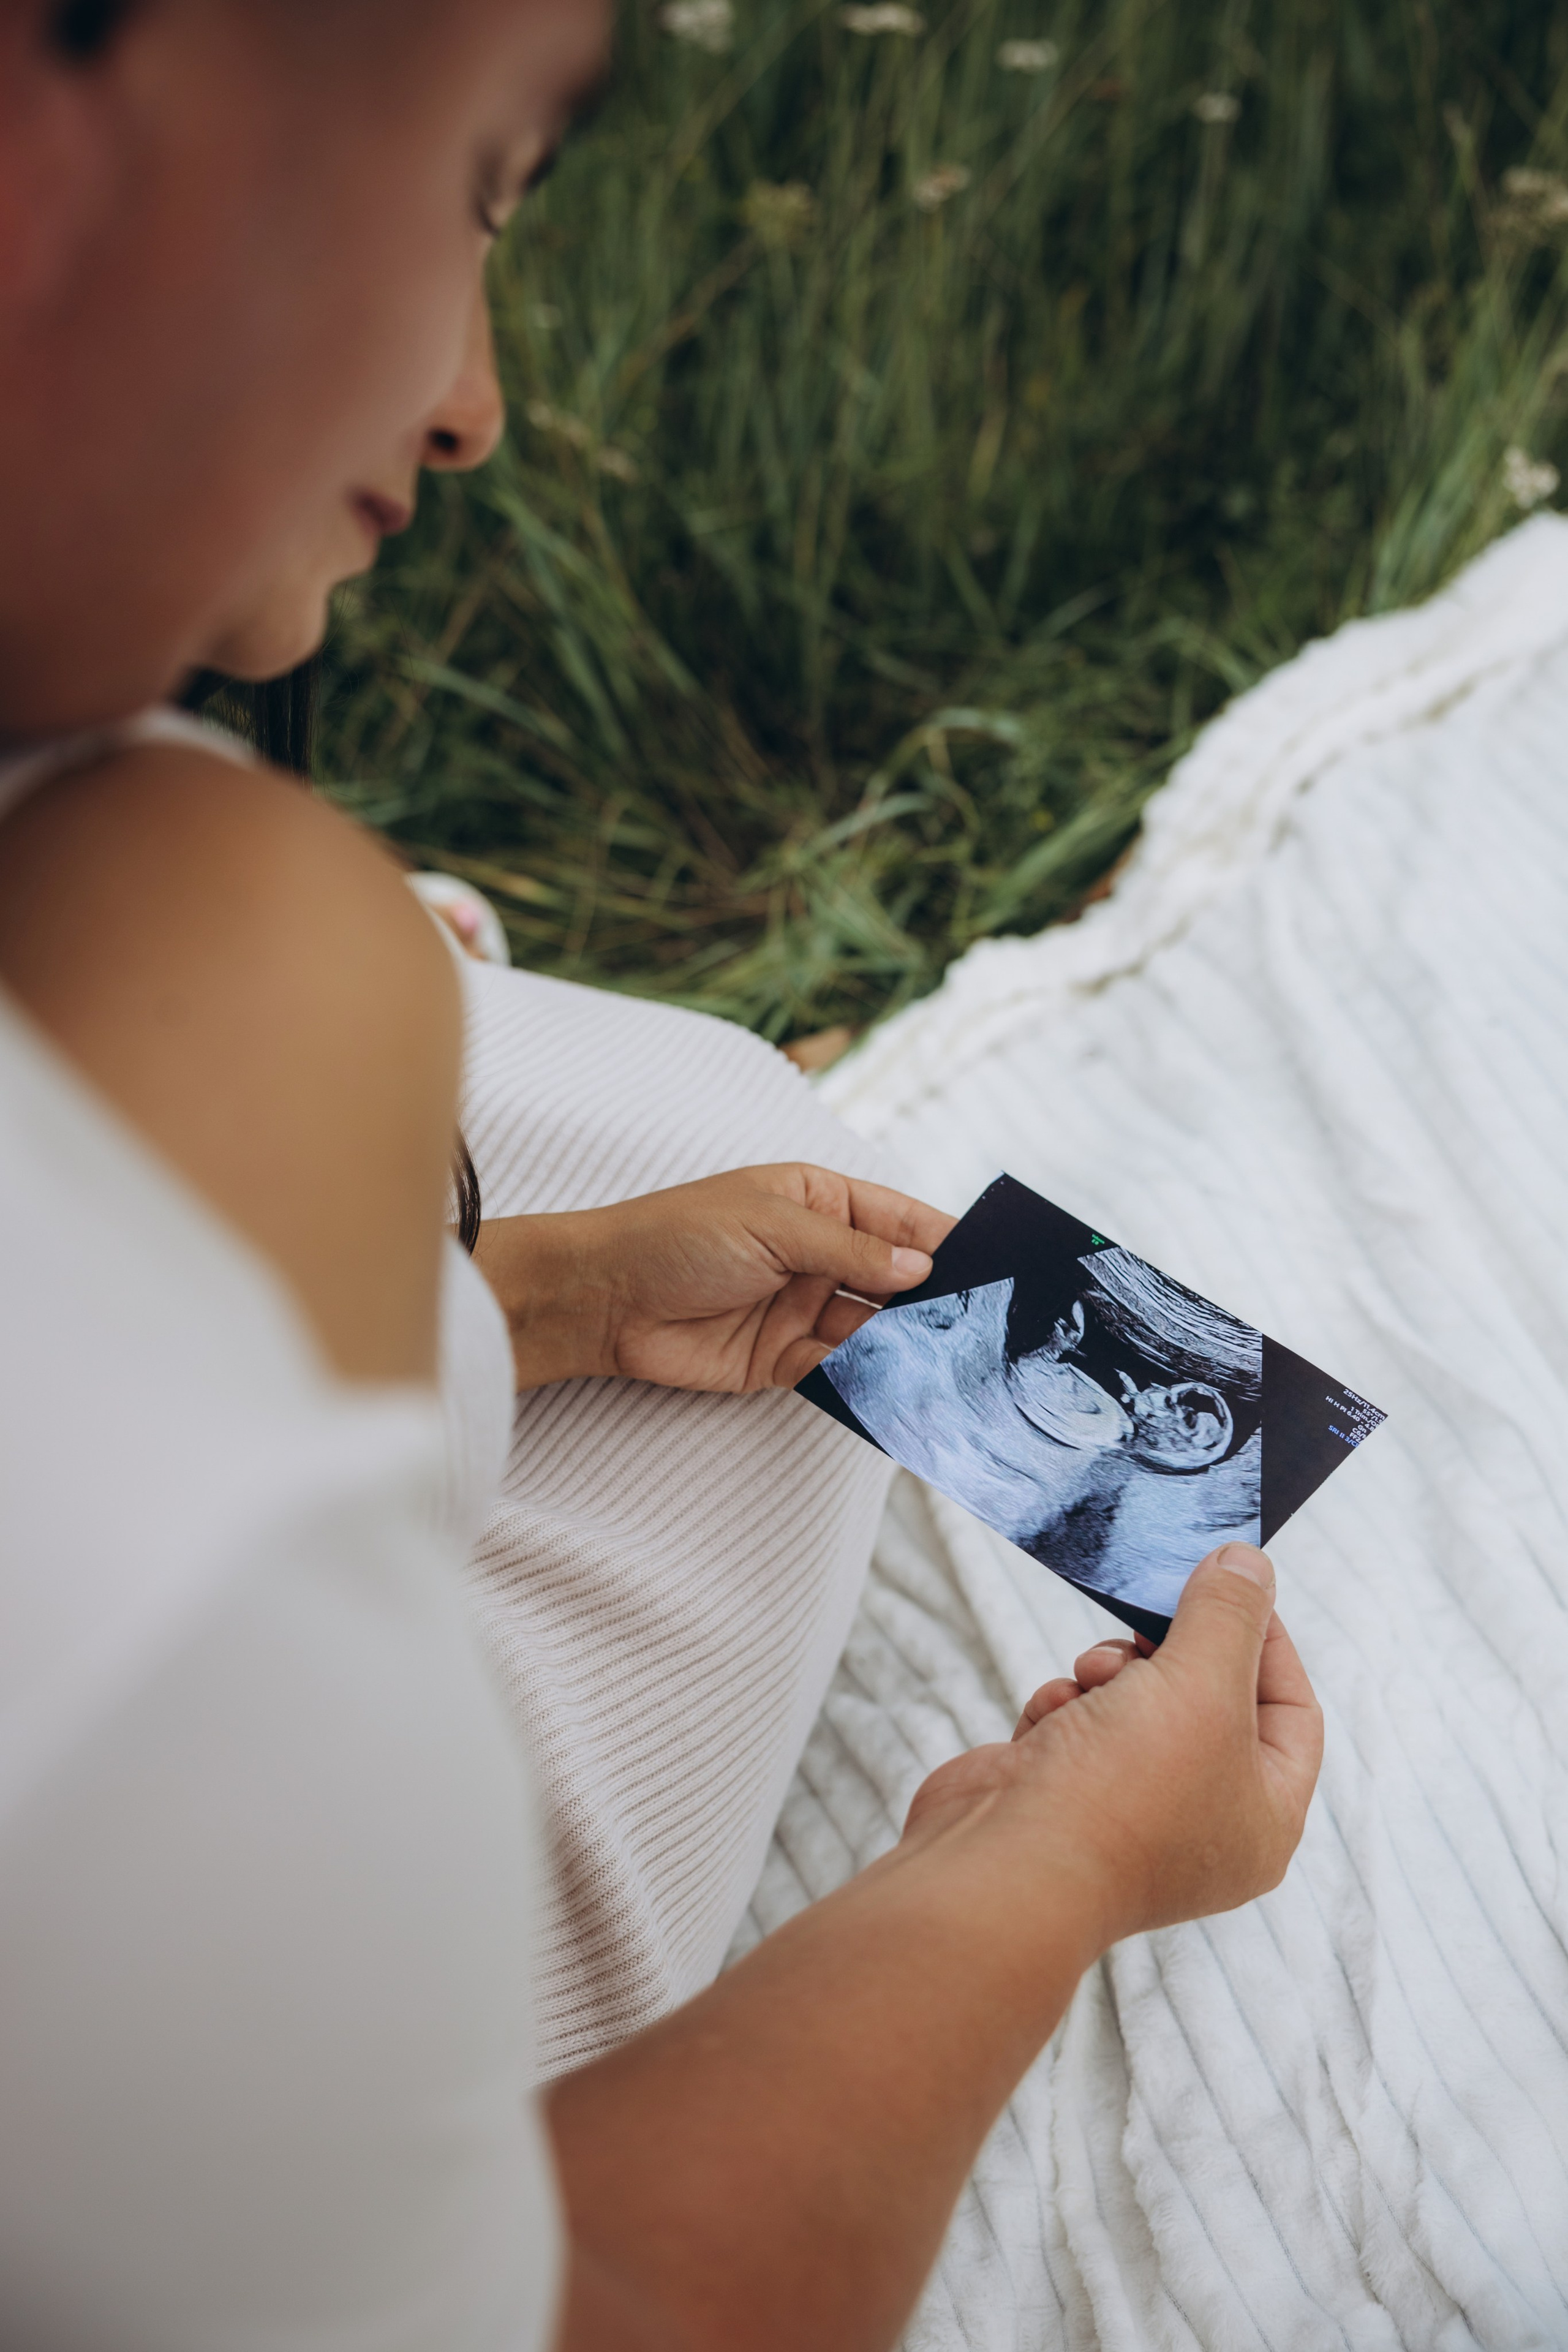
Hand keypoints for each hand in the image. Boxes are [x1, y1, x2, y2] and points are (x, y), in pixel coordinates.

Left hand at [473, 1163, 954, 1392]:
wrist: (600, 1300)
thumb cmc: (675, 1236)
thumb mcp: (771, 1225)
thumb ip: (848, 1252)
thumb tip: (921, 1270)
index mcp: (817, 1201)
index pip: (898, 1221)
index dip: (945, 1241)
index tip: (997, 1265)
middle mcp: (817, 1254)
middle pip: (894, 1281)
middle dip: (935, 1301)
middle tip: (986, 1325)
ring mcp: (802, 1307)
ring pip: (873, 1330)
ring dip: (905, 1346)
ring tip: (951, 1363)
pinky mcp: (782, 1359)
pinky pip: (839, 1370)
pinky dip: (866, 1380)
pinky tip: (899, 1388)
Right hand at [901, 1543, 1321, 1952]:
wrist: (1005, 1863)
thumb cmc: (1121, 1792)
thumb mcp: (1201, 1683)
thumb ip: (1229, 1614)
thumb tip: (1247, 1564)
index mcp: (1263, 1819)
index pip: (1292, 1709)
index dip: (1265, 1638)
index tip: (1225, 1582)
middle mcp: (1203, 1825)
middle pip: (1209, 1700)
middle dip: (1171, 1653)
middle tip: (1144, 1622)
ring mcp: (1130, 1815)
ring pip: (1138, 1704)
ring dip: (1111, 1673)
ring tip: (1092, 1679)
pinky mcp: (1065, 1798)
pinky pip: (1081, 1726)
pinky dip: (1066, 1706)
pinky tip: (1053, 1717)